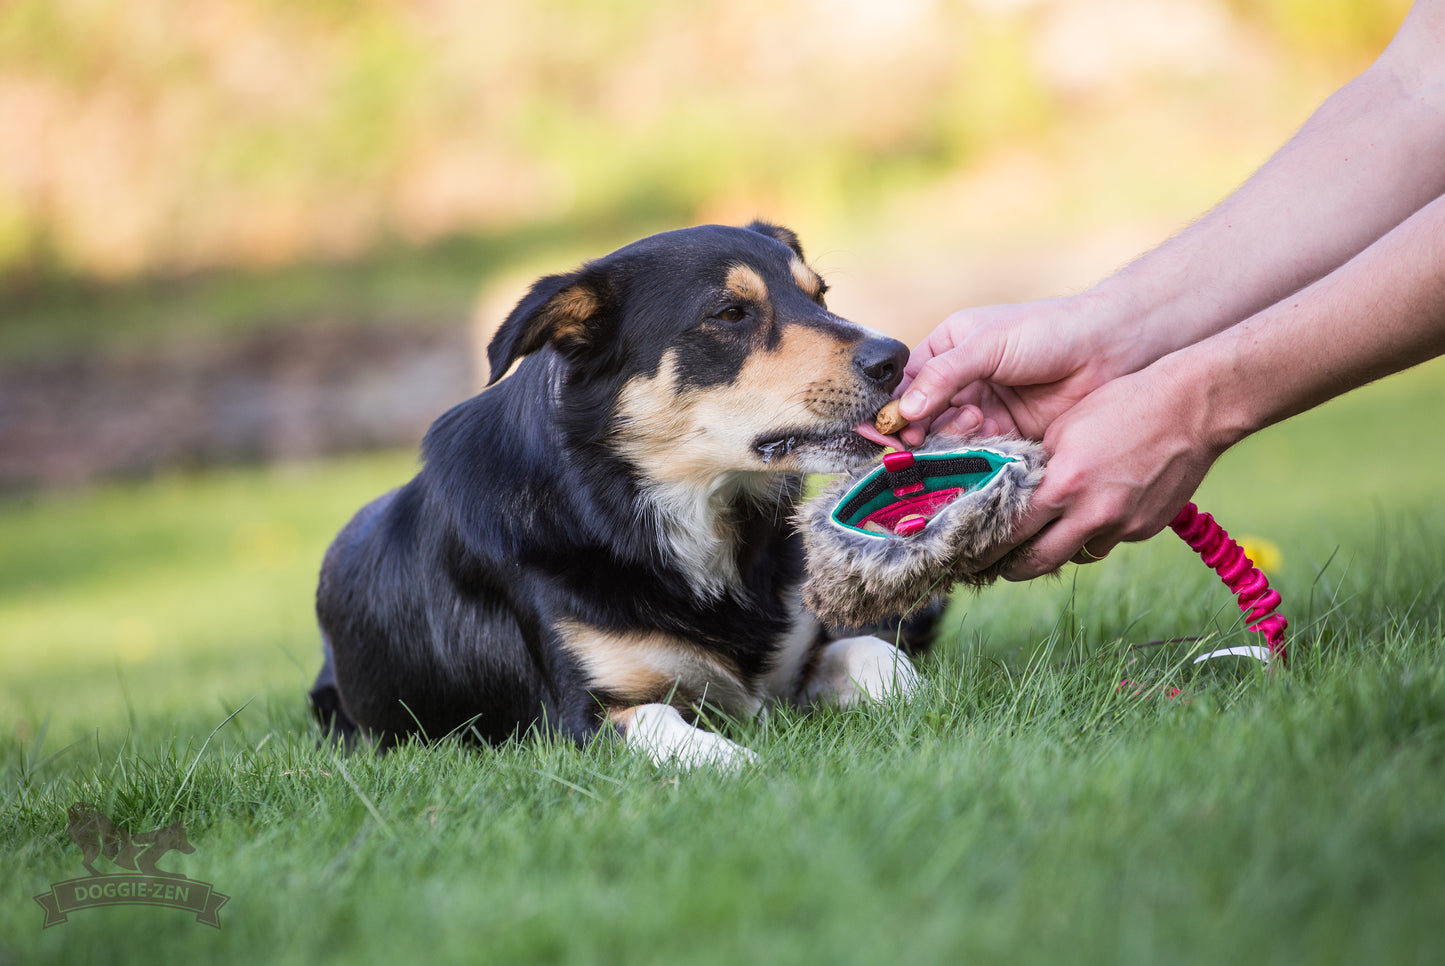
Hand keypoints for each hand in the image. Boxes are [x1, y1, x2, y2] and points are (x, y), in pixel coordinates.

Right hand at [894, 293, 1129, 447]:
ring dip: (952, 438)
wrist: (1108, 350)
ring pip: (948, 439)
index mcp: (947, 350)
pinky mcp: (1007, 435)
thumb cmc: (1046, 332)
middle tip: (920, 440)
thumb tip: (903, 411)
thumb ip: (943, 375)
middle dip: (920, 430)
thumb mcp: (987, 345)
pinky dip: (976, 453)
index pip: (906, 385)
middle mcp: (960, 382)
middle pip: (922, 418)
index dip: (894, 409)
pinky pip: (978, 453)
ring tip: (976, 421)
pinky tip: (988, 440)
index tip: (890, 430)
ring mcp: (983, 410)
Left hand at [980, 358, 1225, 578]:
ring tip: (1042, 540)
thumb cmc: (1123, 405)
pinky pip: (1108, 541)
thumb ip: (1037, 468)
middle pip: (1038, 562)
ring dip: (1057, 550)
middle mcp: (1092, 514)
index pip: (1010, 533)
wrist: (1192, 408)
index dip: (985, 548)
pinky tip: (1092, 512)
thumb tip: (1015, 496)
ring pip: (1075, 555)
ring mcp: (1122, 526)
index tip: (970, 555)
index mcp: (1063, 485)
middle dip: (1012, 568)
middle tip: (996, 568)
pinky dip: (1093, 533)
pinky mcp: (1145, 529)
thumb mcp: (1063, 428)